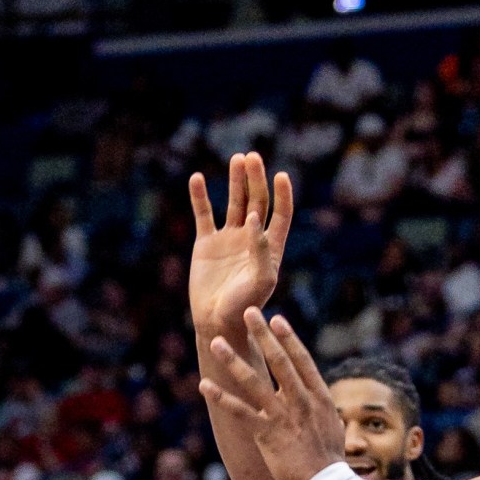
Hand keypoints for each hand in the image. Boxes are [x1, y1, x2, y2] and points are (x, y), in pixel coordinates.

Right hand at [188, 152, 293, 344]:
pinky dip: (200, 197)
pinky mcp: (206, 244)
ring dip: (235, 181)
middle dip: (255, 179)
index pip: (279, 214)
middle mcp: (251, 238)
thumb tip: (254, 218)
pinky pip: (204, 215)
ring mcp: (228, 239)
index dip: (282, 195)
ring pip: (233, 202)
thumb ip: (260, 251)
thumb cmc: (244, 306)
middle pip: (256, 201)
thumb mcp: (260, 281)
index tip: (280, 175)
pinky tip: (197, 178)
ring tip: (237, 159)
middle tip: (252, 158)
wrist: (217, 321)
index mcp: (270, 247)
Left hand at [198, 311, 348, 479]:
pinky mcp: (266, 433)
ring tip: (217, 341)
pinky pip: (239, 411)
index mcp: (319, 397)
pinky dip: (221, 397)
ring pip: (254, 381)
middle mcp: (301, 401)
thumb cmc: (329, 460)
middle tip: (249, 311)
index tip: (277, 319)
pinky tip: (204, 385)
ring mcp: (283, 416)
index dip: (288, 338)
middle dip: (263, 334)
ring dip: (233, 359)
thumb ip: (318, 407)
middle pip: (279, 361)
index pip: (302, 361)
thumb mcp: (331, 426)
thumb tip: (312, 397)